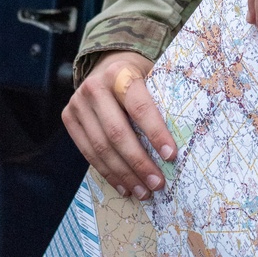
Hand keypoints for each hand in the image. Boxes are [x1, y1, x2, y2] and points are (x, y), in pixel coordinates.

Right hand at [62, 50, 175, 199]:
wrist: (106, 65)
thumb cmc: (139, 77)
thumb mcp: (153, 76)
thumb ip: (164, 99)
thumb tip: (189, 136)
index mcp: (120, 73)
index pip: (140, 107)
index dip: (155, 132)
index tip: (171, 155)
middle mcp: (94, 87)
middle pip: (117, 133)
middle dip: (139, 162)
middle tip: (158, 183)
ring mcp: (77, 103)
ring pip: (101, 147)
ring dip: (124, 174)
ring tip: (144, 191)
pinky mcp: (69, 118)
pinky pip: (88, 152)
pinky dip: (108, 173)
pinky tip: (124, 186)